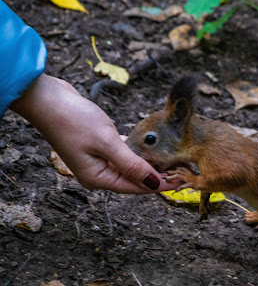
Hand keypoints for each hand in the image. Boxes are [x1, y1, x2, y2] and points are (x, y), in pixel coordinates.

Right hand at [9, 74, 181, 193]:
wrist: (46, 98)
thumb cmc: (73, 120)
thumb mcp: (107, 143)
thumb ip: (131, 164)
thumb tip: (153, 184)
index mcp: (97, 178)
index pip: (136, 187)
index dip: (160, 185)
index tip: (182, 181)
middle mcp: (97, 173)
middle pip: (134, 179)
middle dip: (157, 174)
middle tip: (182, 168)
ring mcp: (97, 159)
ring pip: (130, 165)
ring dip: (148, 162)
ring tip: (172, 158)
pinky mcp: (98, 145)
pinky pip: (122, 152)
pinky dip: (136, 150)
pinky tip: (150, 146)